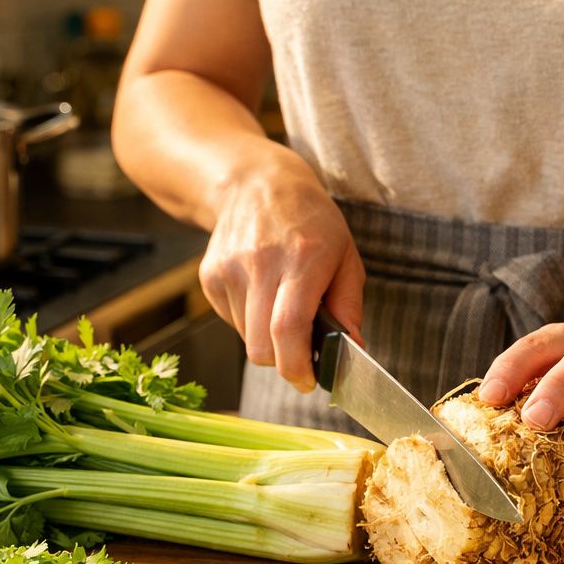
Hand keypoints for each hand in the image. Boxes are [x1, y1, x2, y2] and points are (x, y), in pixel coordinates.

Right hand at [199, 158, 364, 391]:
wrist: (256, 183)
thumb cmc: (311, 222)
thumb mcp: (345, 255)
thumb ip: (350, 306)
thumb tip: (354, 350)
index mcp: (302, 258)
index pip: (288, 328)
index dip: (297, 366)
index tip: (309, 381)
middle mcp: (261, 263)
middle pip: (261, 346)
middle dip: (283, 363)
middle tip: (300, 355)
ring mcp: (229, 269)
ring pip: (246, 339)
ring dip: (267, 339)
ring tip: (281, 306)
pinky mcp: (209, 276)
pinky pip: (231, 322)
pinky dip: (249, 322)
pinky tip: (261, 293)